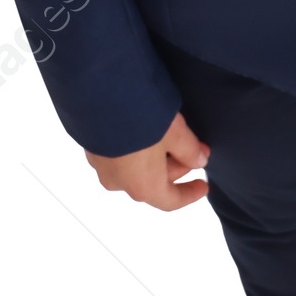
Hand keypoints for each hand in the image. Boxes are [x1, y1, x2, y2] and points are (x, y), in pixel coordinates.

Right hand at [85, 111, 209, 208]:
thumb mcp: (175, 132)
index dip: (190, 194)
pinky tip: (146, 131)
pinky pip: (119, 156)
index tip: (203, 186)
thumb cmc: (142, 118)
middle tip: (196, 146)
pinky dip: (136, 150)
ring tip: (172, 135)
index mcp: (143, 186)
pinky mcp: (92, 148)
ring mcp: (102, 166)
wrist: (100, 94)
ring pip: (135, 169)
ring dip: (156, 158)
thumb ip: (189, 150)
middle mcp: (119, 183)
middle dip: (177, 166)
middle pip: (154, 183)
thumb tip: (199, 161)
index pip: (171, 201)